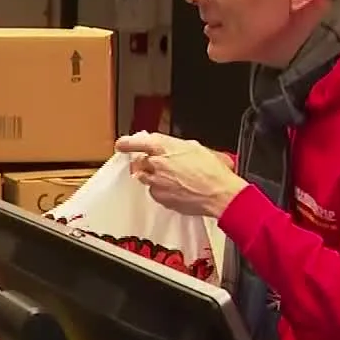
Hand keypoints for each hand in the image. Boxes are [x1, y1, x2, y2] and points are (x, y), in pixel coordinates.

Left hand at [114, 132, 248, 217]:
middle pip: (138, 161)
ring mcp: (156, 182)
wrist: (218, 193)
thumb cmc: (212, 170)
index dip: (125, 144)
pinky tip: (175, 188)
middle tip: (157, 163)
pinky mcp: (159, 197)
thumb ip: (175, 145)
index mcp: (162, 146)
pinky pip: (153, 191)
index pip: (133, 143)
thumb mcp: (195, 147)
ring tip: (170, 176)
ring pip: (144, 177)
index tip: (121, 145)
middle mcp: (155, 163)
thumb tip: (171, 147)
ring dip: (152, 175)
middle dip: (144, 161)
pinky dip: (160, 189)